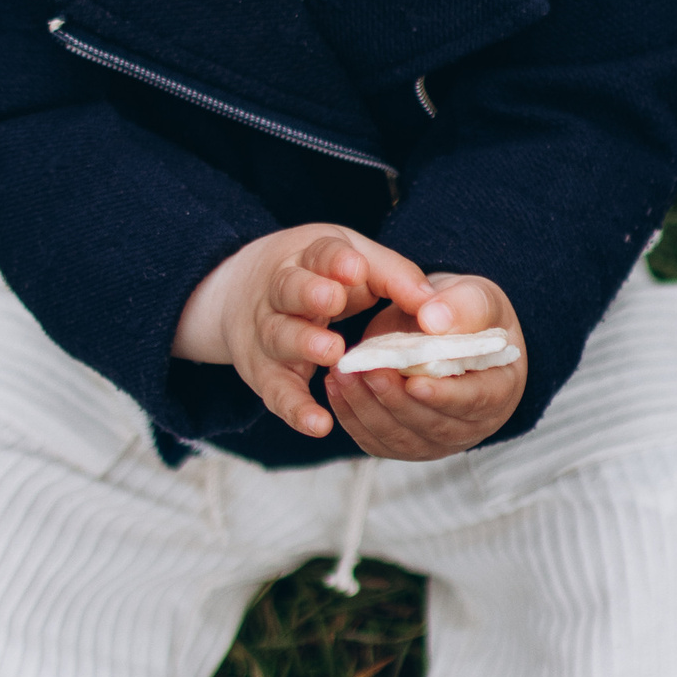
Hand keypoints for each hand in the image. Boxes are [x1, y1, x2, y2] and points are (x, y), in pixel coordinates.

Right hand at [174, 225, 441, 441]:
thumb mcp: (355, 263)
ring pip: (280, 336)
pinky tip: (319, 423)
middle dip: (309, 293)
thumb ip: (395, 279)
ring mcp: (267, 332)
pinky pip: (277, 392)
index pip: (320, 253)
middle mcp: (279, 291)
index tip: (356, 268)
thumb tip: (436, 312)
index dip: (336, 261)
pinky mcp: (264, 373)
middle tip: (333, 299)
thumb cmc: (319, 277)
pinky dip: (296, 409)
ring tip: (332, 353)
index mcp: (308, 257)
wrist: (241, 295)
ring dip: (303, 344)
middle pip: (289, 289)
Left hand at [324, 274, 526, 461]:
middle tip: (367, 370)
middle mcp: (471, 425)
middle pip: (432, 425)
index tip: (414, 381)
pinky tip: (335, 386)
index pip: (475, 401)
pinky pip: (375, 439)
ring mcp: (435, 440)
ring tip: (343, 374)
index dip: (445, 396)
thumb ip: (462, 305)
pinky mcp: (403, 442)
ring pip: (399, 437)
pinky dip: (351, 415)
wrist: (442, 327)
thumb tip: (434, 320)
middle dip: (395, 400)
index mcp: (499, 390)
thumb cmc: (467, 313)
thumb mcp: (476, 296)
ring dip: (367, 407)